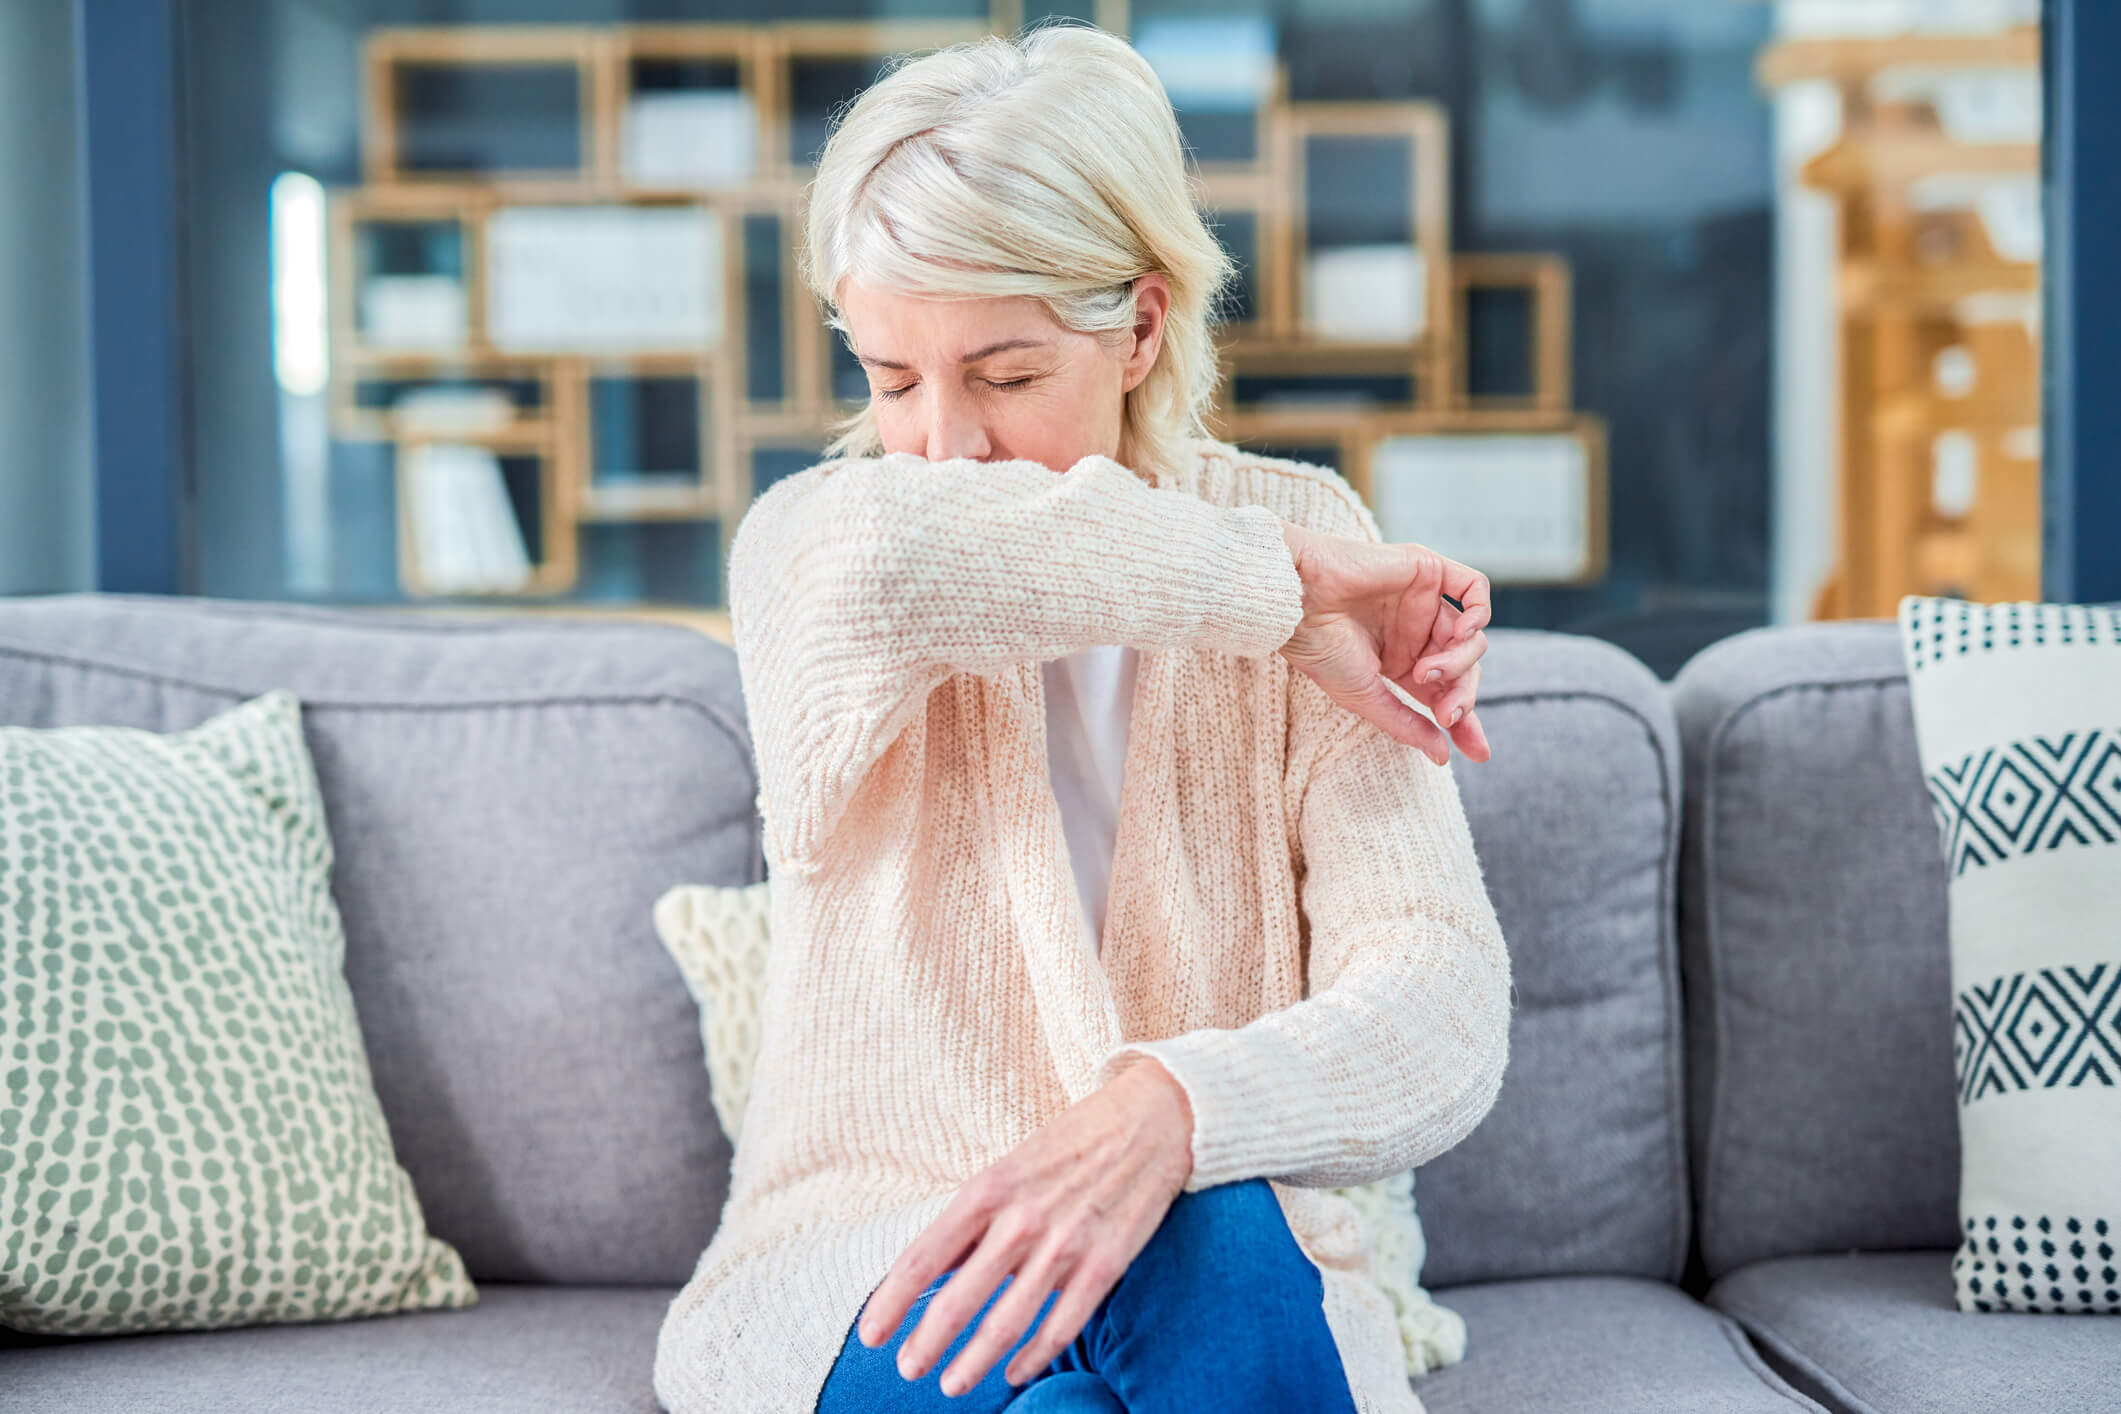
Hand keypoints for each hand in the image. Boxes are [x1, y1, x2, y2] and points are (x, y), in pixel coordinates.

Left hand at [855, 1055, 1193, 1393]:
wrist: (1152, 1119)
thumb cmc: (1072, 1142)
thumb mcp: (1010, 1166)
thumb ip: (972, 1219)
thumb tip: (932, 1268)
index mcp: (989, 1188)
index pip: (924, 1255)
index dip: (892, 1300)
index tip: (870, 1334)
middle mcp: (1021, 1219)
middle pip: (959, 1298)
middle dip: (927, 1342)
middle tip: (908, 1369)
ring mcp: (1066, 1244)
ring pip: (1007, 1321)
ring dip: (974, 1361)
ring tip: (953, 1384)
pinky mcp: (1107, 1263)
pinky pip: (1063, 1325)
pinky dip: (1035, 1355)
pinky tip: (1016, 1371)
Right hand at [1277, 522, 1492, 766]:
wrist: (1298, 601)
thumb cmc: (1320, 648)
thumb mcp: (1365, 696)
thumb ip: (1406, 724)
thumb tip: (1443, 756)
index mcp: (1400, 661)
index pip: (1444, 693)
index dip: (1466, 722)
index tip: (1478, 753)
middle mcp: (1416, 631)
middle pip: (1464, 668)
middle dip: (1463, 695)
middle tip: (1447, 715)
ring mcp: (1423, 601)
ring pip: (1471, 635)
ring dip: (1461, 660)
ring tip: (1427, 672)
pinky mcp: (1426, 569)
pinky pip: (1474, 587)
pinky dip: (1480, 612)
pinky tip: (1463, 632)